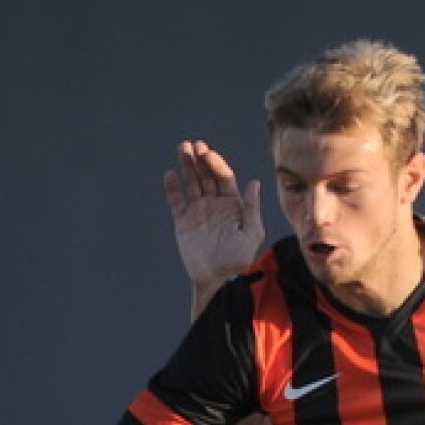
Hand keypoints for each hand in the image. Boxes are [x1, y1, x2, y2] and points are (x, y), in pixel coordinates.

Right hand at [164, 140, 264, 289]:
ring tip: (182, 148)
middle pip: (207, 176)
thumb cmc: (237, 260)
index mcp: (232, 205)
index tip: (208, 154)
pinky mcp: (183, 221)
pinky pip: (176, 201)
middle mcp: (215, 204)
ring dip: (186, 166)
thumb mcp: (251, 234)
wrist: (216, 279)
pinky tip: (170, 175)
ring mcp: (198, 211)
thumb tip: (254, 182)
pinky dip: (172, 188)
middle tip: (194, 145)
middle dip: (201, 160)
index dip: (217, 164)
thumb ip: (251, 208)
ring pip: (191, 183)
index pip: (224, 178)